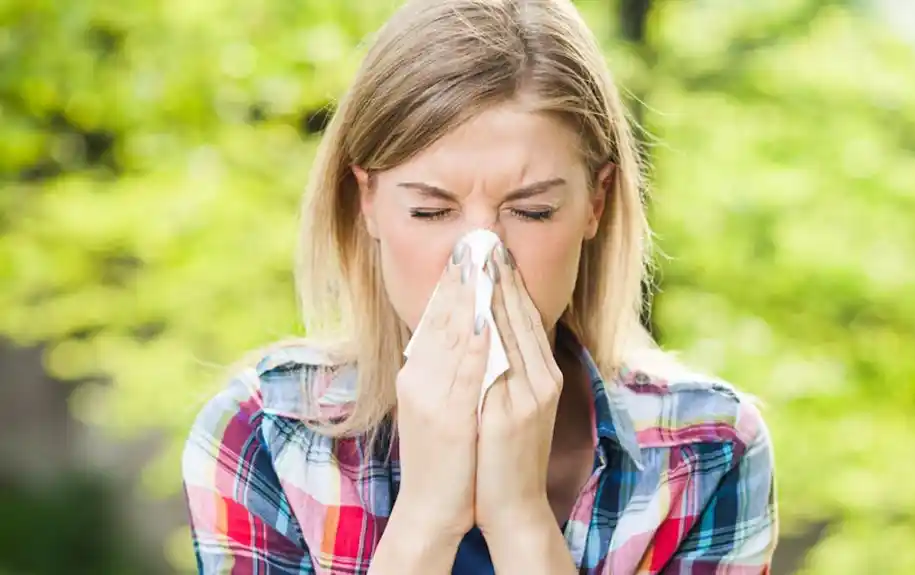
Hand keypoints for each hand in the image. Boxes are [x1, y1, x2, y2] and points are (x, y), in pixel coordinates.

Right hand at [371, 241, 488, 570]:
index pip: (435, 319)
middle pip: (441, 318)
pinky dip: (472, 340)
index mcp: (417, 374)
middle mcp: (419, 379)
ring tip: (480, 262)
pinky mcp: (448, 416)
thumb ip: (447, 371)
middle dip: (460, 279)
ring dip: (467, 297)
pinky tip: (483, 316)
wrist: (434, 507)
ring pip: (451, 336)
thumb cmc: (446, 457)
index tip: (466, 251)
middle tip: (474, 240)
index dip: (451, 283)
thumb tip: (464, 334)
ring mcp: (431, 397)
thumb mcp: (439, 405)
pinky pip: (464, 371)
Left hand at [474, 243, 563, 536]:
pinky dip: (487, 333)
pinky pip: (499, 363)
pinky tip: (473, 310)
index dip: (509, 282)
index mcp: (543, 376)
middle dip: (502, 277)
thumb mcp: (513, 405)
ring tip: (477, 261)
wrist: (512, 503)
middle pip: (522, 317)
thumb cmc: (505, 455)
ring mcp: (530, 396)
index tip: (492, 250)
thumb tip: (490, 331)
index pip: (526, 318)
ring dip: (494, 294)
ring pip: (512, 332)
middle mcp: (542, 380)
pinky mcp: (514, 413)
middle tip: (484, 240)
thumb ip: (508, 369)